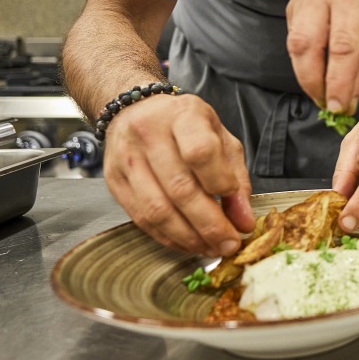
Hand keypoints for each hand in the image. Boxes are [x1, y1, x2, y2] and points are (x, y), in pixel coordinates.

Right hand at [102, 93, 253, 254]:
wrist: (136, 111)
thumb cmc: (184, 125)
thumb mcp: (220, 137)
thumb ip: (236, 177)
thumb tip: (243, 220)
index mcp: (183, 116)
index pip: (201, 152)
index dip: (220, 183)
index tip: (236, 205)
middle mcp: (150, 135)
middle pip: (180, 188)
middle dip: (209, 225)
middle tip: (230, 244)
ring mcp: (127, 159)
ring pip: (157, 209)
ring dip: (188, 237)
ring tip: (211, 248)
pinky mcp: (115, 182)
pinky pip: (141, 218)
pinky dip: (168, 237)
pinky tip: (188, 243)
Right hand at [286, 0, 358, 116]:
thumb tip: (347, 100)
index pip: (342, 47)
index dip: (337, 82)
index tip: (338, 107)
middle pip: (307, 45)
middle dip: (314, 82)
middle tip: (327, 104)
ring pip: (295, 44)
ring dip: (307, 75)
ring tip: (324, 92)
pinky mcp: (295, 0)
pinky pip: (294, 37)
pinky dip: (305, 59)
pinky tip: (320, 68)